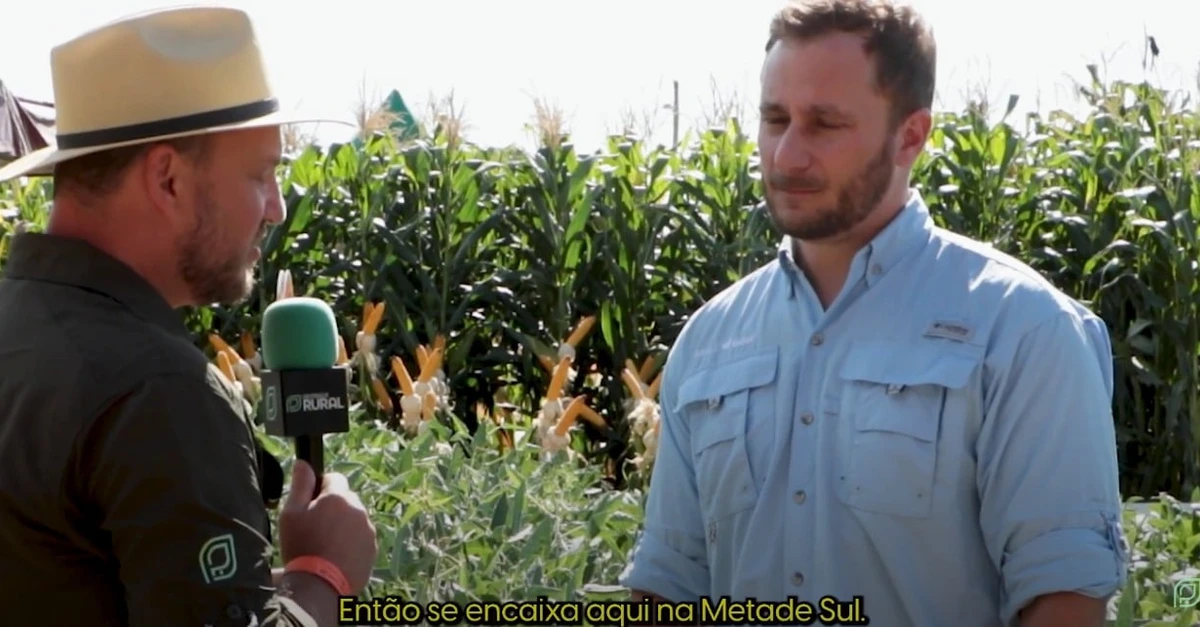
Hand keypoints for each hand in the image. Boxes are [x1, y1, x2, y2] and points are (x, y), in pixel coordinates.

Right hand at [278, 460, 377, 593]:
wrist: (320, 585)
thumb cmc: (302, 546)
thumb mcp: (292, 513)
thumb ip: (300, 485)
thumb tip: (304, 463)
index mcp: (339, 497)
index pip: (334, 478)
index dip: (320, 489)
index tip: (310, 504)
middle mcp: (359, 509)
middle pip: (345, 499)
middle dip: (333, 508)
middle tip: (315, 528)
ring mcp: (369, 529)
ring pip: (354, 519)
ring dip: (343, 525)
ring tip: (325, 546)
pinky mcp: (373, 548)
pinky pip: (361, 538)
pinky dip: (351, 543)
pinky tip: (336, 556)